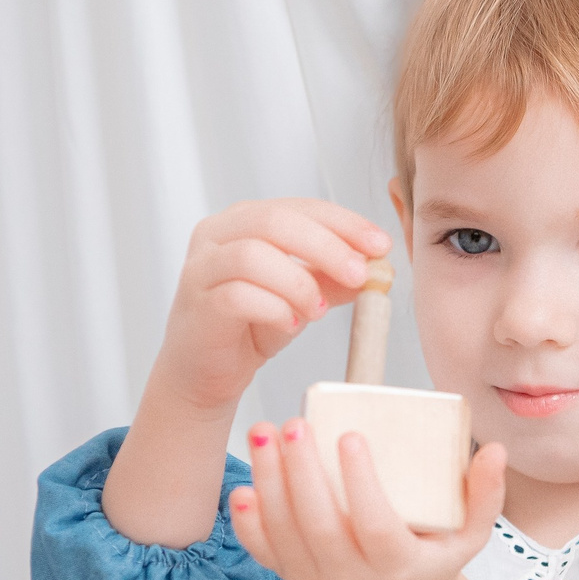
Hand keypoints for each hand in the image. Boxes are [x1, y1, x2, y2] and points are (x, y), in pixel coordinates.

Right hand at [148, 200, 392, 414]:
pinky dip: (274, 309)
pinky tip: (291, 324)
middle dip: (326, 247)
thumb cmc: (250, 326)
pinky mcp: (198, 302)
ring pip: (253, 255)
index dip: (344, 223)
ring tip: (318, 311)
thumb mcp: (302, 297)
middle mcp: (218, 234)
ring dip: (297, 282)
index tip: (380, 245)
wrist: (204, 372)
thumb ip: (333, 278)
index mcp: (245, 220)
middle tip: (360, 274)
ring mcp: (202, 267)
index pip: (301, 207)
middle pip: (275, 221)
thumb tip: (378, 268)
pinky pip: (237, 295)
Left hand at [230, 420, 510, 579]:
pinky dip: (249, 523)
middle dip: (300, 472)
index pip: (376, 527)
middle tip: (294, 424)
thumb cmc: (435, 561)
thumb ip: (486, 494)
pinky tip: (243, 487)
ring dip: (269, 483)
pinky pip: (265, 555)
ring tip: (262, 433)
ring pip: (285, 536)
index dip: (361, 483)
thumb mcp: (471, 535)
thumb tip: (491, 449)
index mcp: (399, 568)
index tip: (350, 436)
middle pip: (319, 527)